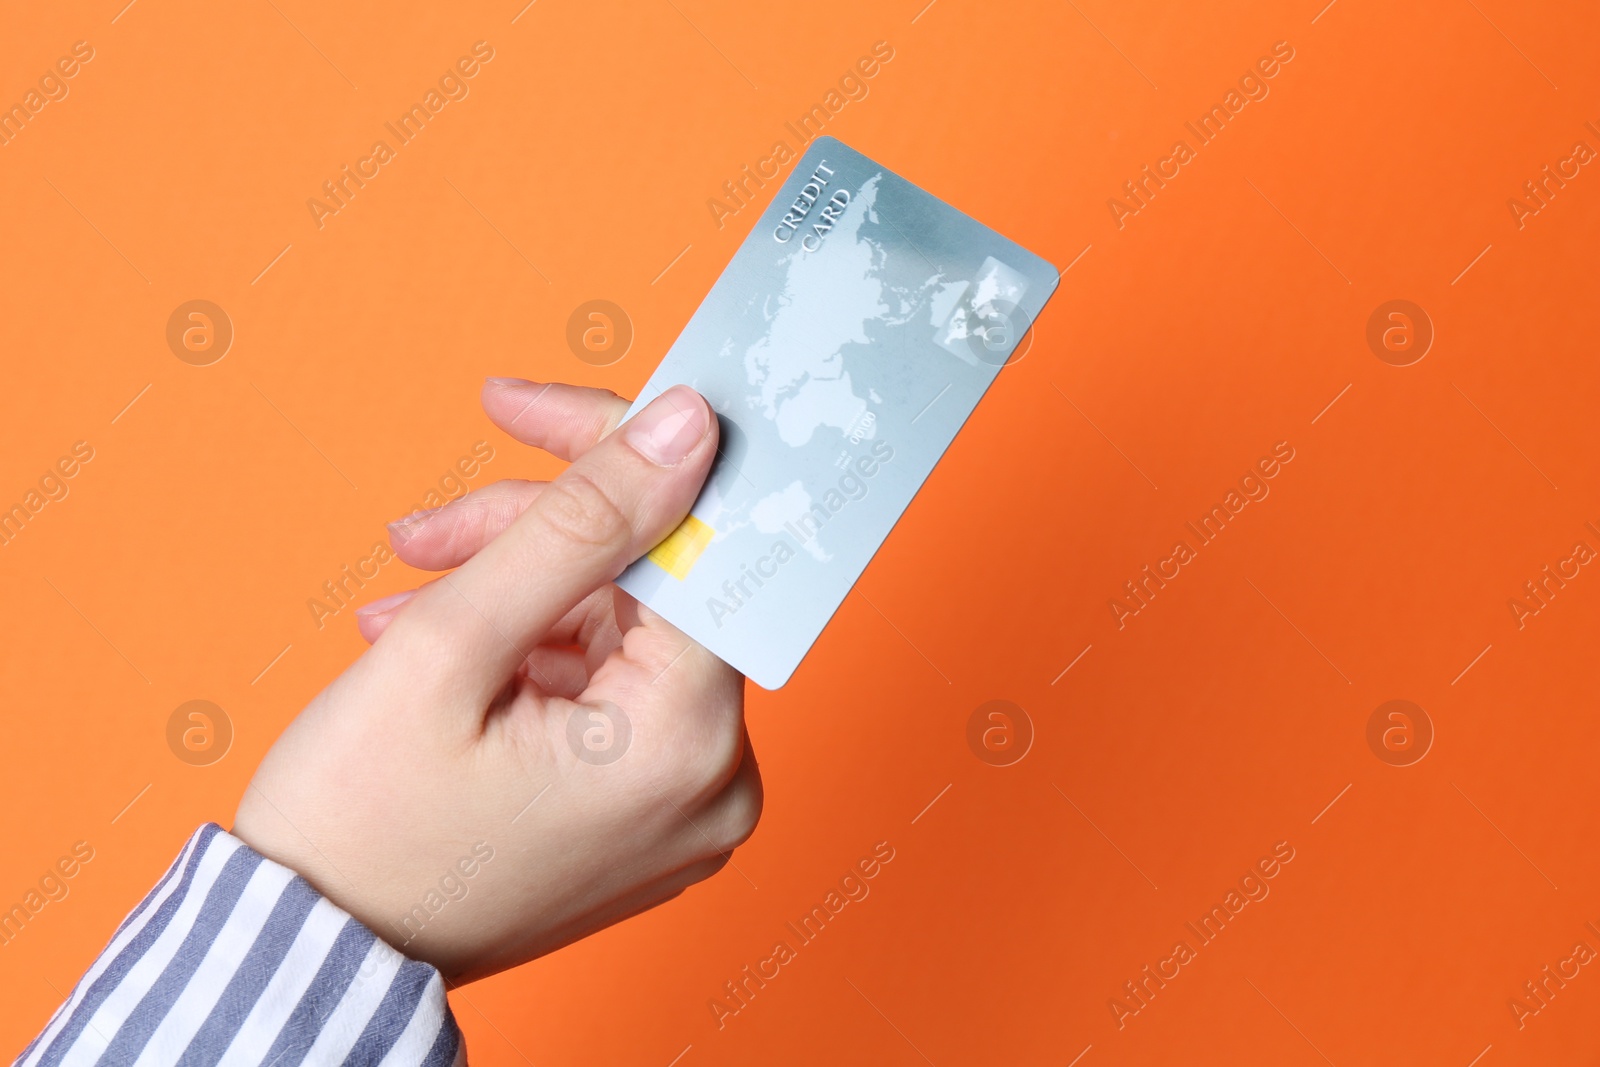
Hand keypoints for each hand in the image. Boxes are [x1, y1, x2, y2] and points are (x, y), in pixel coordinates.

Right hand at [234, 381, 760, 982]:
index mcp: (688, 743)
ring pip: (618, 634)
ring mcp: (680, 807)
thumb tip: (687, 424)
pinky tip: (435, 643)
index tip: (531, 414)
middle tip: (427, 530)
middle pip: (650, 589)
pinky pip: (605, 694)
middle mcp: (714, 783)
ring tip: (403, 603)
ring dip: (514, 594)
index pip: (695, 544)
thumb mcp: (454, 644)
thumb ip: (580, 521)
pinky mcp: (641, 816)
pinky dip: (526, 655)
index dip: (612, 460)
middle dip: (536, 536)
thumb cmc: (357, 827)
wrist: (308, 956)